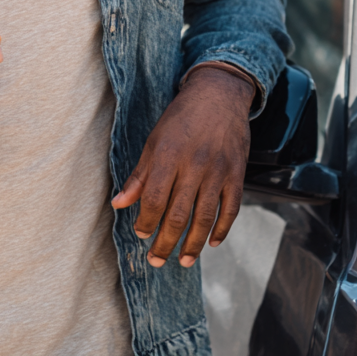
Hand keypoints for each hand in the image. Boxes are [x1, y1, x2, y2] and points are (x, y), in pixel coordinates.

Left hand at [111, 66, 253, 267]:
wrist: (219, 95)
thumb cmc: (182, 118)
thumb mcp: (155, 140)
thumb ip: (139, 175)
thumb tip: (119, 203)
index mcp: (169, 155)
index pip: (155, 199)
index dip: (146, 222)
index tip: (140, 234)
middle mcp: (194, 165)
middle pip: (178, 215)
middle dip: (165, 242)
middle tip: (156, 259)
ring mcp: (218, 171)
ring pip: (204, 218)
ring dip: (193, 245)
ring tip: (183, 261)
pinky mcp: (237, 174)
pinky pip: (231, 209)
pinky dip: (222, 230)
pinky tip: (212, 243)